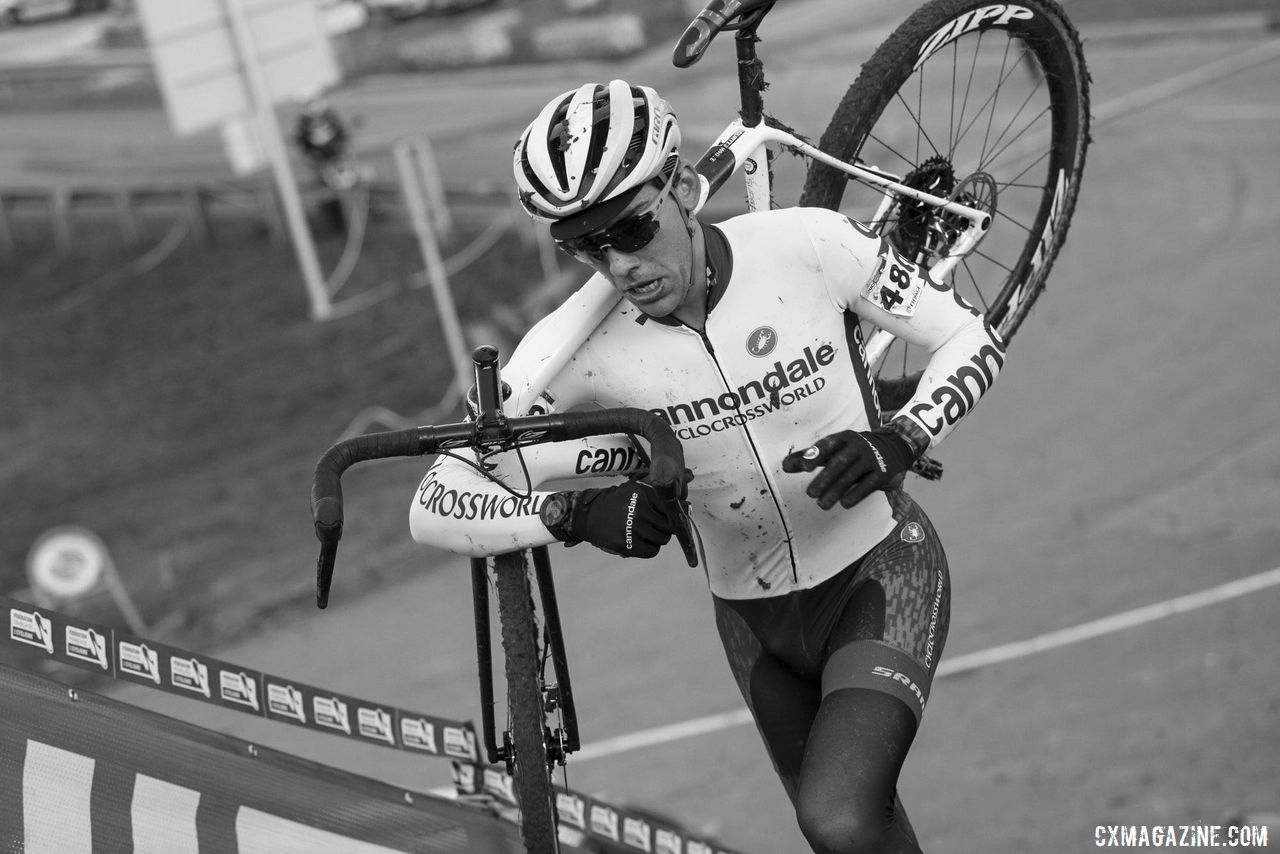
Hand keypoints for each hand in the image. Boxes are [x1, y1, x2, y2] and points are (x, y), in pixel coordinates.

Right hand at [550, 482, 676, 557]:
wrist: (588, 516)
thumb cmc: (616, 502)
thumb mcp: (634, 488)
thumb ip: (657, 490)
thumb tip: (688, 479)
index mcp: (644, 495)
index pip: (673, 506)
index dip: (678, 512)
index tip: (677, 515)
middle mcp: (641, 511)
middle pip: (670, 525)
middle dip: (666, 526)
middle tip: (655, 524)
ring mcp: (634, 529)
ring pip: (663, 539)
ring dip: (657, 537)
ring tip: (644, 532)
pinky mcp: (628, 545)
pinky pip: (653, 551)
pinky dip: (650, 548)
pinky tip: (641, 541)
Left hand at [782, 429, 915, 509]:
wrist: (893, 447)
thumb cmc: (853, 450)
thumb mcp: (834, 449)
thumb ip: (810, 457)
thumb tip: (784, 466)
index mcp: (844, 438)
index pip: (828, 444)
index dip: (816, 454)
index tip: (804, 467)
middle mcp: (858, 445)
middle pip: (839, 462)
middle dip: (824, 478)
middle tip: (810, 494)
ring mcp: (872, 458)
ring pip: (852, 475)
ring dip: (835, 490)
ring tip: (822, 504)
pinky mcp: (884, 472)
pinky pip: (869, 484)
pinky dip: (856, 494)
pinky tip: (844, 504)